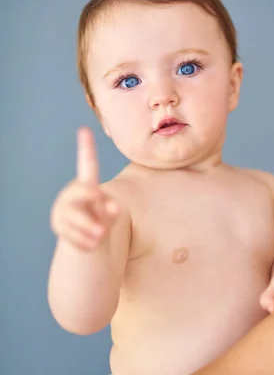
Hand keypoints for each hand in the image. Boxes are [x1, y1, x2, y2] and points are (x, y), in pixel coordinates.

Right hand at [50, 127, 118, 249]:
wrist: (86, 243)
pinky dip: (86, 242)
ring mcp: (64, 210)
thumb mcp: (110, 214)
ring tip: (100, 235)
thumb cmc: (102, 221)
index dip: (86, 147)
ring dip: (89, 226)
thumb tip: (112, 206)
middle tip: (108, 212)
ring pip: (75, 215)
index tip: (84, 129)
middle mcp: (72, 194)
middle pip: (80, 190)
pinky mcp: (60, 227)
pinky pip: (73, 232)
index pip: (87, 164)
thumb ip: (111, 208)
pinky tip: (92, 245)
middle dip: (94, 194)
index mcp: (86, 185)